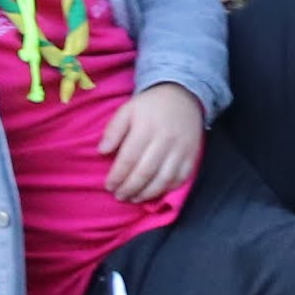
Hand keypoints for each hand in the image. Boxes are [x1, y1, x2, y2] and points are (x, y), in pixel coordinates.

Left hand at [95, 78, 206, 202]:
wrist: (183, 96)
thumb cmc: (150, 106)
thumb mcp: (127, 110)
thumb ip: (113, 130)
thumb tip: (102, 151)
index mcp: (146, 127)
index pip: (129, 159)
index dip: (117, 176)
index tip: (108, 186)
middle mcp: (165, 140)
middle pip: (145, 172)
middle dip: (129, 188)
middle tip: (119, 196)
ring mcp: (181, 149)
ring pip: (163, 180)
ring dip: (146, 194)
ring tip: (134, 198)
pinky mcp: (192, 156)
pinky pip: (180, 179)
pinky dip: (166, 190)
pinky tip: (154, 193)